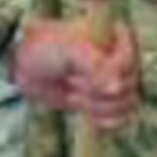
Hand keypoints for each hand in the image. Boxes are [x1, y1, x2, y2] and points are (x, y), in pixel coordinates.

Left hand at [11, 14, 142, 128]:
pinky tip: (87, 113)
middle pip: (128, 86)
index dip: (109, 72)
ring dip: (96, 105)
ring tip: (73, 91)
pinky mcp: (107, 101)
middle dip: (95, 89)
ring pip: (125, 104)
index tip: (83, 71)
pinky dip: (104, 120)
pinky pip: (121, 119)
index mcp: (118, 36)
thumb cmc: (47, 48)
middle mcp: (123, 58)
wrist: (27, 66)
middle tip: (71, 77)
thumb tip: (117, 87)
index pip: (129, 61)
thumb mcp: (68, 51)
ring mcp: (117, 81)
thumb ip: (94, 65)